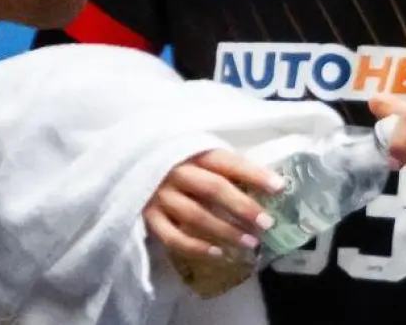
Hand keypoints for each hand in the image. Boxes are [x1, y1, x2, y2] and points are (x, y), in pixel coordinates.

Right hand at [143, 148, 285, 259]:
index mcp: (191, 151)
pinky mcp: (147, 217)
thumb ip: (221, 165)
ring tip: (250, 243)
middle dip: (243, 207)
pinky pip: (173, 237)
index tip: (280, 187)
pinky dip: (197, 247)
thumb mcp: (195, 151)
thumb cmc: (173, 159)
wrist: (125, 165)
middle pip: (214, 189)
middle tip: (267, 223)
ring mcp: (159, 196)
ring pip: (196, 216)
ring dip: (226, 231)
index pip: (227, 162)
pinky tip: (219, 254)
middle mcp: (175, 172)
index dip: (254, 174)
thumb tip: (264, 181)